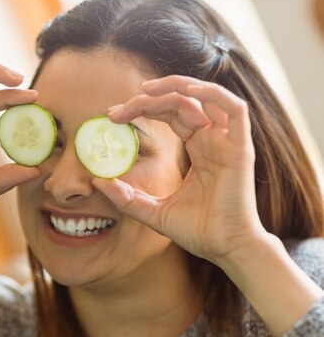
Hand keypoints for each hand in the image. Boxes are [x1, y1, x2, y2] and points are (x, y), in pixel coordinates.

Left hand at [93, 75, 266, 263]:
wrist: (225, 249)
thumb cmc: (197, 231)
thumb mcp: (152, 211)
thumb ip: (126, 197)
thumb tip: (96, 182)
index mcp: (197, 149)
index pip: (169, 115)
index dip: (141, 109)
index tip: (111, 117)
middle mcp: (212, 140)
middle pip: (180, 103)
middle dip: (146, 101)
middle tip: (115, 111)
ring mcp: (228, 141)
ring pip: (204, 97)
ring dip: (175, 87)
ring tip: (144, 90)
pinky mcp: (240, 147)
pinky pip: (234, 108)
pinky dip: (211, 93)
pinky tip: (185, 91)